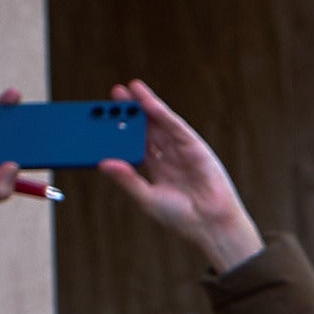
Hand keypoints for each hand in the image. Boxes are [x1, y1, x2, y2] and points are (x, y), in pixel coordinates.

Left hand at [93, 80, 261, 272]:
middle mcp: (167, 156)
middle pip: (145, 129)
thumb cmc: (180, 218)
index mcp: (155, 169)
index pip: (134, 144)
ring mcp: (181, 150)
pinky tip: (148, 102)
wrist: (211, 225)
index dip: (119, 130)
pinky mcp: (194, 147)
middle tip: (115, 93)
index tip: (102, 118)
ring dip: (145, 105)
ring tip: (129, 88)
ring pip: (159, 123)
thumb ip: (127, 180)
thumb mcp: (146, 198)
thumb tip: (103, 163)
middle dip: (131, 111)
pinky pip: (175, 126)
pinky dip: (162, 113)